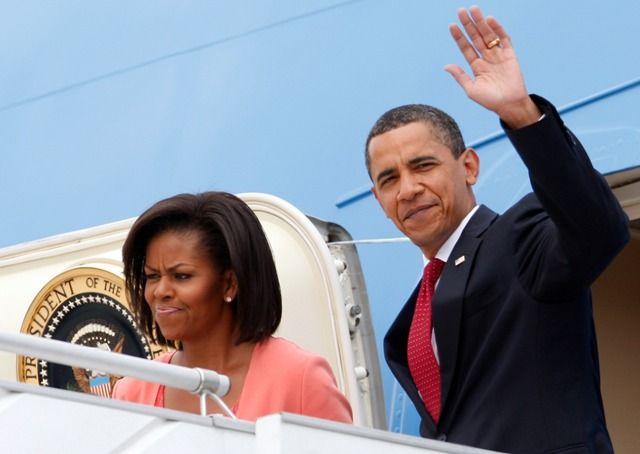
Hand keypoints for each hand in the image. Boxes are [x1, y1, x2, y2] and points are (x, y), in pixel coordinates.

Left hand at [444, 6, 540, 127]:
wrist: (509, 105)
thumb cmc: (490, 101)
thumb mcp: (471, 89)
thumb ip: (460, 76)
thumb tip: (446, 66)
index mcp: (476, 66)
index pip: (466, 47)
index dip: (459, 37)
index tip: (451, 25)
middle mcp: (486, 58)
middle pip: (476, 37)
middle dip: (468, 24)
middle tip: (461, 10)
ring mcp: (498, 55)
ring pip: (488, 35)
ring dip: (480, 23)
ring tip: (473, 10)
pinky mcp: (510, 55)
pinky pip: (504, 39)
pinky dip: (497, 29)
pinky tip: (489, 20)